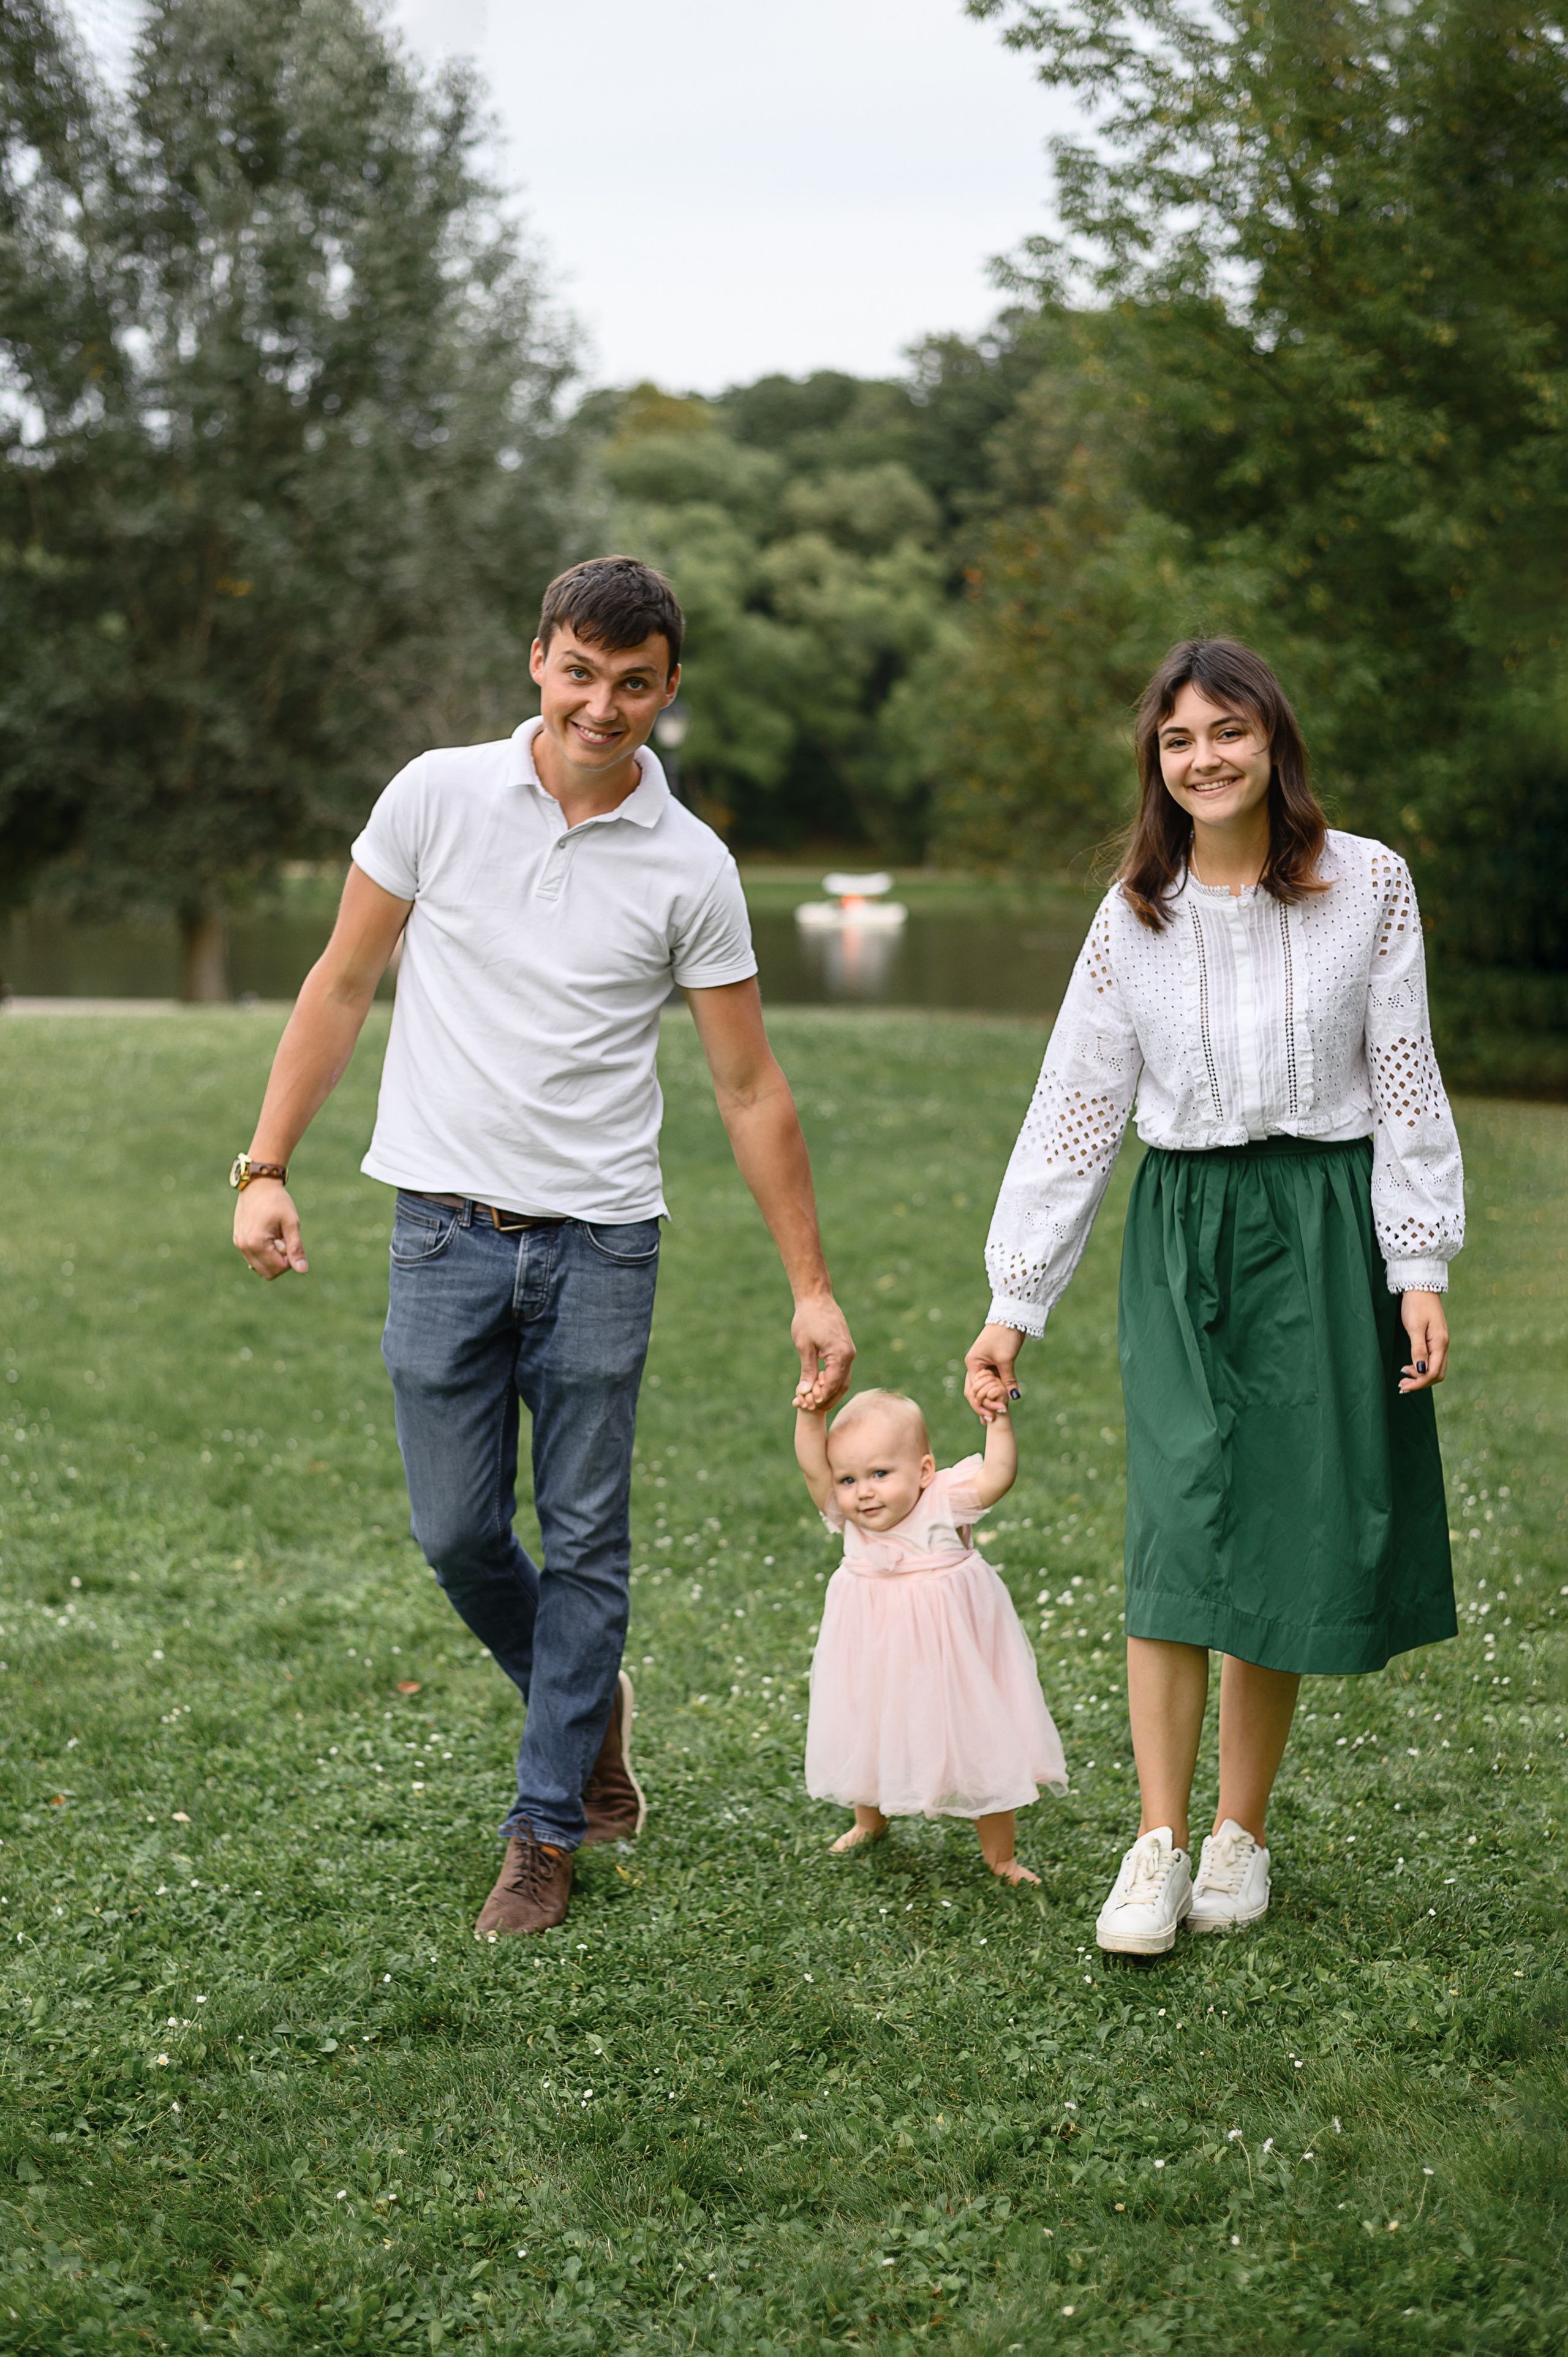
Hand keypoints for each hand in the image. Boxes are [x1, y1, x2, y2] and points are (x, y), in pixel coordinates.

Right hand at [234, 1179, 308, 1279]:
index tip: (291, 1240)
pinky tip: (268, 1236)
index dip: (291, 1260)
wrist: (258, 1184)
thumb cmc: (277, 1201)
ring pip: (259, 1268)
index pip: (278, 1269)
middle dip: (281, 1262)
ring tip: (276, 1237)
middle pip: (267, 1273)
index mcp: (257, 1243)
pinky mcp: (238, 1240)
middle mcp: (244, 1247)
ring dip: (272, 1259)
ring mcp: (239, 1244)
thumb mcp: (292, 1223)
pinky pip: (252, 1258)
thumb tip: (303, 1270)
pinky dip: (263, 1254)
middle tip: (284, 1240)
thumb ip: (296, 1248)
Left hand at [792, 1292, 854, 1409]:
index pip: (832, 1385)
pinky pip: (841, 1370)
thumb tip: (804, 1392)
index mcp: (840, 1355)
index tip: (806, 1406)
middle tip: (810, 1407)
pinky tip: (818, 1385)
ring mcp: (849, 1351)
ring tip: (813, 1399)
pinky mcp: (845, 1348)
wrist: (816, 1297)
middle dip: (826, 1399)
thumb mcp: (804, 1346)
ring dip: (829, 1391)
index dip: (820, 1398)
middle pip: (841, 1386)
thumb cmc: (808, 1319)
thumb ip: (807, 1371)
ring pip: (843, 1379)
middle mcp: (849, 1354)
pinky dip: (831, 1380)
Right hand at [965, 1322, 1026, 1422]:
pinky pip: (990, 1381)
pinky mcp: (991, 1363)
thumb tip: (1013, 1398)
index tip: (994, 1415)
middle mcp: (974, 1365)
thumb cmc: (1005, 1336)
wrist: (1011, 1318)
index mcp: (973, 1364)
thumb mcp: (1006, 1359)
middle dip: (982, 1406)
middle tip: (989, 1421)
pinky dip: (993, 1392)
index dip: (983, 1405)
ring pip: (981, 1387)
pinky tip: (998, 1402)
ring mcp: (981, 1364)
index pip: (973, 1390)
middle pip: (973, 1391)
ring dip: (987, 1401)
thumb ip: (1008, 1380)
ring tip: (992, 1416)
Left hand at [1398, 1289, 1447, 1393]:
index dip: (1419, 1383)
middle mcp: (1443, 1345)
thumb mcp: (1414, 1327)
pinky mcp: (1435, 1339)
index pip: (1433, 1372)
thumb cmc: (1416, 1305)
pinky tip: (1410, 1367)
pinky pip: (1433, 1360)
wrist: (1421, 1286)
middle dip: (1420, 1383)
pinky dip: (1422, 1368)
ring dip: (1420, 1377)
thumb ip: (1418, 1350)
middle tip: (1401, 1385)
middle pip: (1436, 1374)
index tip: (1403, 1386)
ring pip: (1435, 1368)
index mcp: (1440, 1343)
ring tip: (1403, 1378)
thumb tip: (1421, 1371)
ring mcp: (1440, 1342)